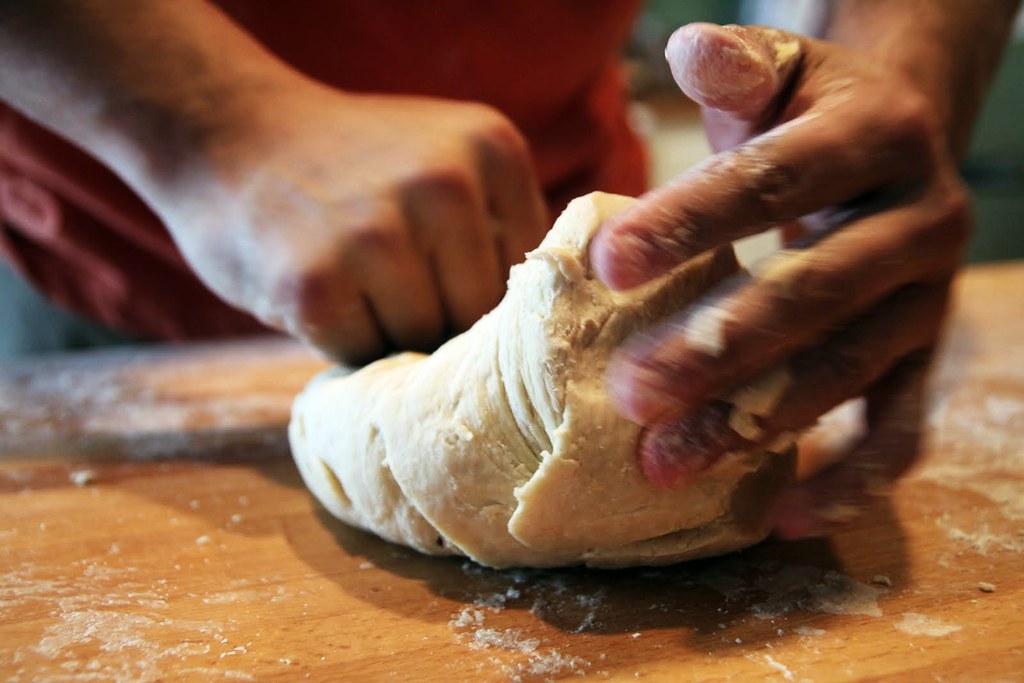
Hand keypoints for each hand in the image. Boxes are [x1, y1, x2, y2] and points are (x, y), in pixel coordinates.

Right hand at [155, 80, 546, 362]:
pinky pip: (362, 355)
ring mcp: (379, 236)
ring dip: (388, 333)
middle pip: (478, 316)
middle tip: (389, 286)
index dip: (482, 295)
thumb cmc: (348, 168)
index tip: (440, 278)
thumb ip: (495, 225)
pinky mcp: (317, 285)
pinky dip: (341, 343)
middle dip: (438, 320)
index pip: (528, 277)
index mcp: (493, 150)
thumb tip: (535, 333)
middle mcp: (446, 186)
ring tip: (352, 283)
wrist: (226, 134)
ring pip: (424, 341)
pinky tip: (317, 292)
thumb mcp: (443, 159)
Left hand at [590, 23, 970, 537]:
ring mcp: (927, 299)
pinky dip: (850, 478)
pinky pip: (902, 428)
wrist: (890, 146)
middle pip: (813, 292)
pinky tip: (782, 517)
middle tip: (628, 393)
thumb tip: (690, 49)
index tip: (605, 267)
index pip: (776, 182)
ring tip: (663, 462)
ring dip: (753, 422)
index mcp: (876, 137)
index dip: (691, 224)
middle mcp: (918, 221)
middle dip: (717, 348)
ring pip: (846, 369)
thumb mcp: (780, 75)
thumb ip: (738, 69)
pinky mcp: (924, 359)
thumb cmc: (806, 116)